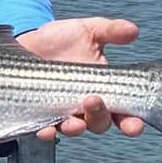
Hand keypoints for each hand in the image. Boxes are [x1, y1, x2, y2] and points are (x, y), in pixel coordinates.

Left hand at [15, 16, 145, 139]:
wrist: (27, 43)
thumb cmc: (60, 39)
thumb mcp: (87, 31)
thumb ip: (110, 30)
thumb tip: (133, 31)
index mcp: (103, 90)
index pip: (123, 112)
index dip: (131, 122)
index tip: (134, 124)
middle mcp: (85, 106)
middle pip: (100, 123)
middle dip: (101, 118)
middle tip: (94, 101)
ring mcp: (62, 112)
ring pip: (74, 128)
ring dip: (76, 128)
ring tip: (75, 120)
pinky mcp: (39, 115)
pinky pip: (45, 129)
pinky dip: (47, 132)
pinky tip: (46, 129)